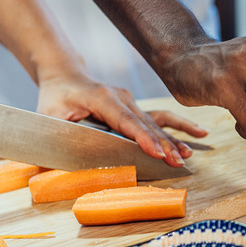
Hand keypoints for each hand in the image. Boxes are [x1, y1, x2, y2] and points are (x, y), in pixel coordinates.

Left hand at [36, 72, 206, 166]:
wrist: (64, 75)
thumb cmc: (53, 99)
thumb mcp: (46, 118)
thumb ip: (52, 141)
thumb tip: (46, 170)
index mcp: (101, 97)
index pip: (125, 120)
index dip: (143, 138)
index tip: (157, 154)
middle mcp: (121, 98)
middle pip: (146, 124)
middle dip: (163, 145)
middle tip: (176, 163)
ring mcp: (131, 102)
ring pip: (156, 123)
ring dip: (173, 140)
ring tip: (186, 156)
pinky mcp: (136, 108)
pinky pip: (161, 119)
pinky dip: (180, 127)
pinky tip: (199, 133)